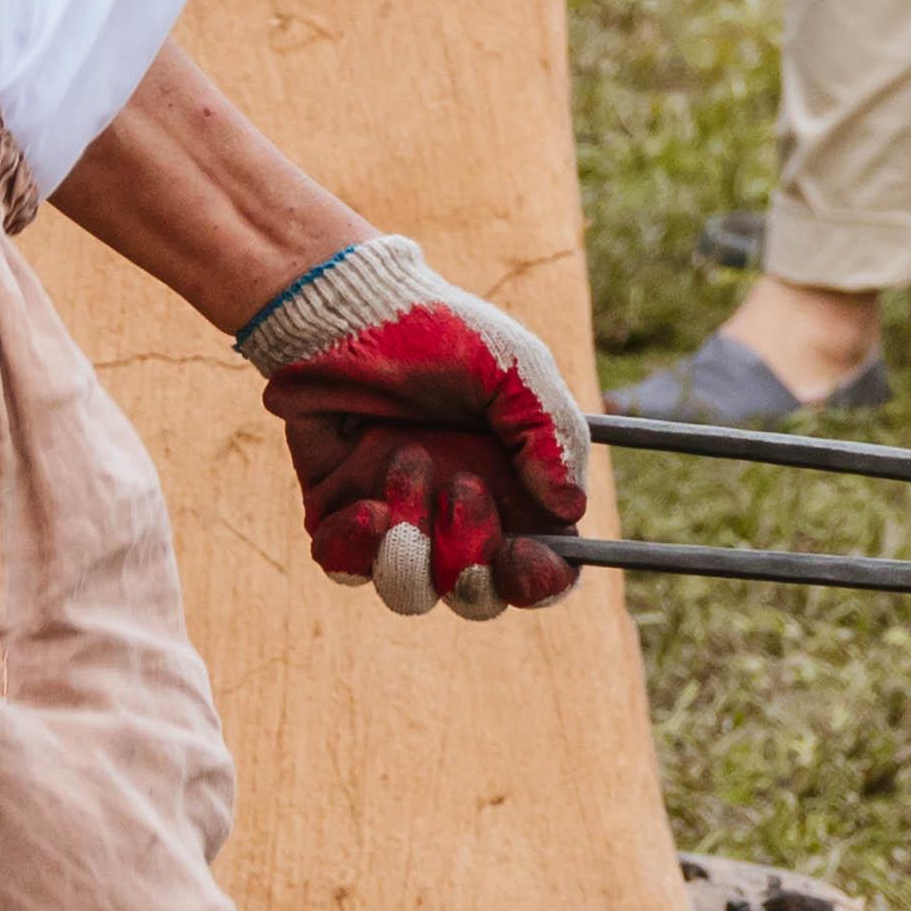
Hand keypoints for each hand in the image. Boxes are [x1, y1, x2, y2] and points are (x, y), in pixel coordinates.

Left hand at [237, 235, 590, 620]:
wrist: (347, 313)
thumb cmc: (441, 332)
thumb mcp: (517, 368)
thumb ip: (551, 435)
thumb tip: (571, 510)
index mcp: (515, 488)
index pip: (543, 567)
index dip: (541, 580)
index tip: (528, 554)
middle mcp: (459, 516)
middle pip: (478, 598)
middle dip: (470, 562)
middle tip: (462, 491)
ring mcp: (398, 520)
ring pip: (410, 590)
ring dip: (411, 538)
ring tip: (404, 459)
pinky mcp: (339, 515)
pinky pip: (345, 569)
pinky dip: (356, 546)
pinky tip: (364, 498)